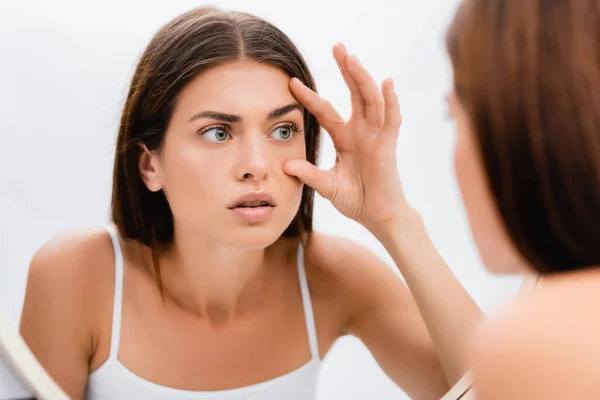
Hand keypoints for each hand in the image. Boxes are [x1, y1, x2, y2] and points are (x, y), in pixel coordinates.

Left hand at [284, 44, 416, 234]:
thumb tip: (284, 165)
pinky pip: (391, 119)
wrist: (377, 216)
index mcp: (345, 137)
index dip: (309, 97)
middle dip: (346, 70)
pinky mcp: (388, 145)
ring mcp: (376, 136)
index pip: (325, 111)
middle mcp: (361, 131)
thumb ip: (308, 174)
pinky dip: (391, 101)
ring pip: (370, 100)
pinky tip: (386, 83)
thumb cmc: (355, 200)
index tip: (291, 82)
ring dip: (361, 78)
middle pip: (353, 93)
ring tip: (351, 58)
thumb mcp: (326, 185)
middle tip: (337, 47)